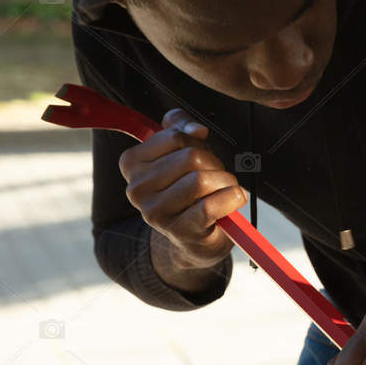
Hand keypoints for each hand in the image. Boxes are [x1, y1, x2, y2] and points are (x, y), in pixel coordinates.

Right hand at [117, 108, 245, 267]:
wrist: (194, 236)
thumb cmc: (188, 189)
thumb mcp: (180, 152)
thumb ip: (181, 128)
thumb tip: (197, 129)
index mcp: (131, 163)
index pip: (175, 136)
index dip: (197, 142)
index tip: (200, 155)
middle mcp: (137, 188)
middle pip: (191, 157)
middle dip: (214, 163)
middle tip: (216, 175)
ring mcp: (155, 212)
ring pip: (201, 180)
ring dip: (225, 181)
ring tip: (225, 188)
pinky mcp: (178, 230)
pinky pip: (210, 205)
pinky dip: (231, 198)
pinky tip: (233, 199)